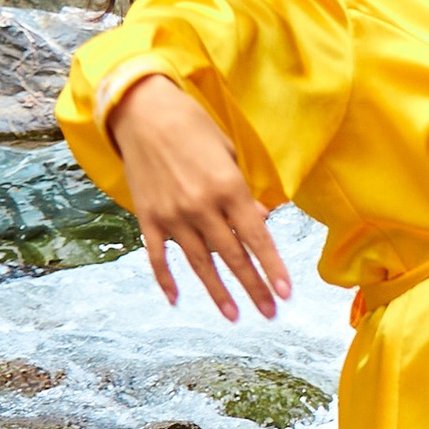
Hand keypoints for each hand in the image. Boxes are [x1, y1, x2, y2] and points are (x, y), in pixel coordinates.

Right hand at [106, 73, 287, 321]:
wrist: (142, 112)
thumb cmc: (193, 126)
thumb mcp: (229, 153)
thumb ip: (245, 190)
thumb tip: (261, 219)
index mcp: (228, 188)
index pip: (257, 238)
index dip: (273, 268)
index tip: (286, 293)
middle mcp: (202, 207)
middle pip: (233, 257)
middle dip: (254, 288)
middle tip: (269, 313)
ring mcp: (172, 215)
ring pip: (200, 264)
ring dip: (219, 292)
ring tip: (234, 316)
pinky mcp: (148, 218)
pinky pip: (158, 257)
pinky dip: (166, 280)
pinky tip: (177, 300)